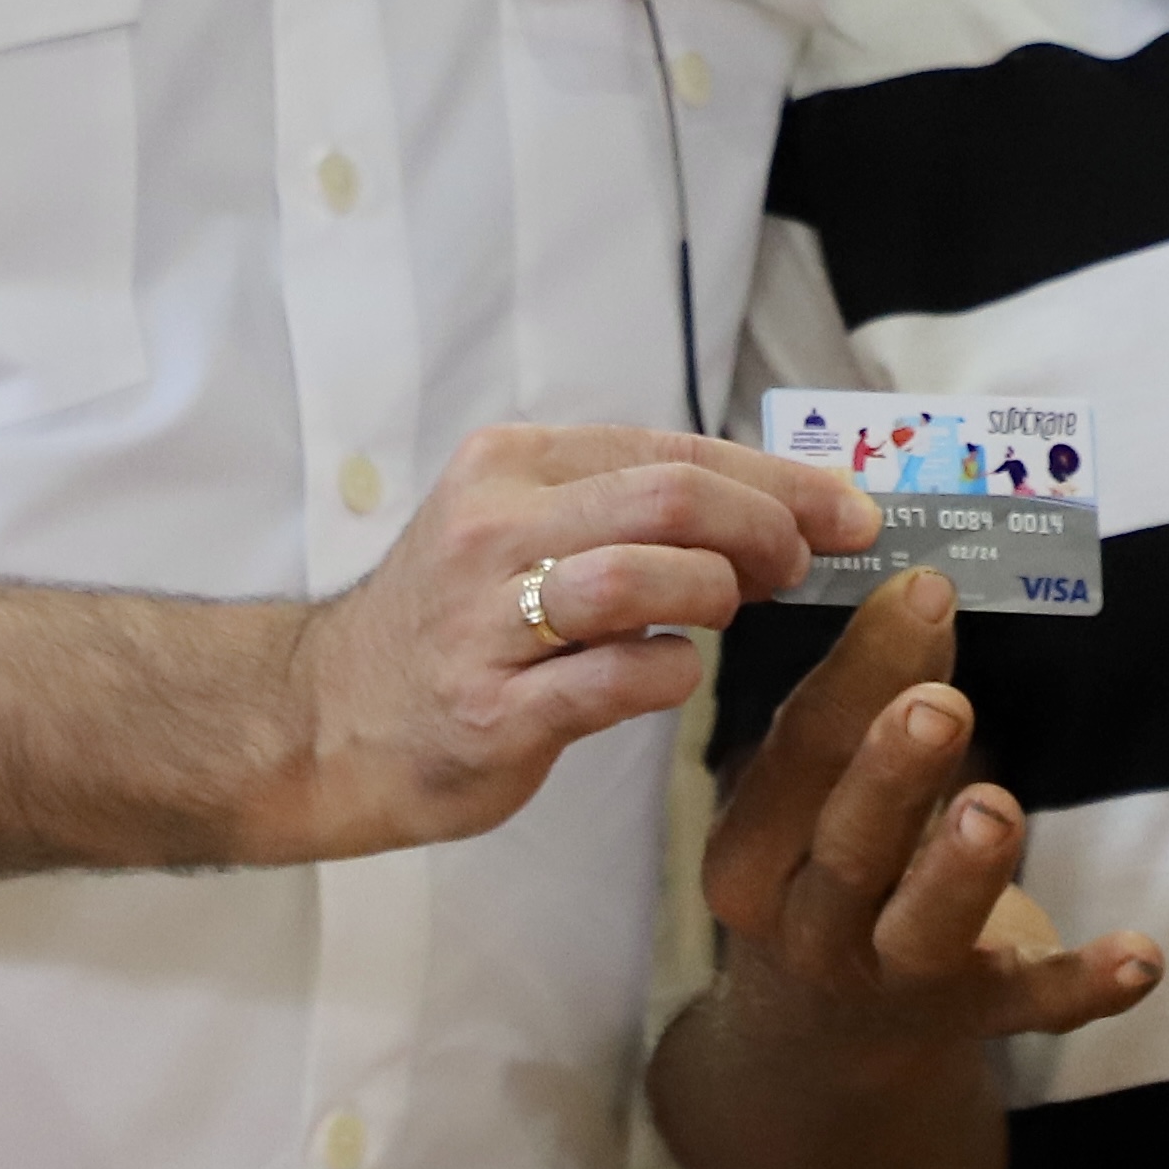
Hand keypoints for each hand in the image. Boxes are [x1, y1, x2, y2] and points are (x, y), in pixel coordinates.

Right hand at [269, 423, 879, 864]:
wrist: (319, 719)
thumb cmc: (452, 625)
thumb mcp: (518, 529)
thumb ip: (624, 511)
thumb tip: (780, 508)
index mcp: (509, 467)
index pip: (671, 448)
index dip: (778, 479)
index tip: (849, 511)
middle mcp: (492, 530)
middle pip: (667, 497)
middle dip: (764, 526)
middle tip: (796, 566)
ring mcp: (485, 623)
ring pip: (637, 577)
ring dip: (714, 592)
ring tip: (727, 612)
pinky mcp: (487, 711)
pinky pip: (609, 681)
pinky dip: (666, 674)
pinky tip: (672, 674)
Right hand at [700, 573, 1160, 1076]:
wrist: (822, 1041)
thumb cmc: (825, 871)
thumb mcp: (818, 798)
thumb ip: (867, 703)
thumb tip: (926, 588)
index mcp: (755, 854)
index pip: (799, 756)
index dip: (860, 672)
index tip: (926, 590)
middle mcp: (809, 926)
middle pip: (849, 847)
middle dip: (893, 775)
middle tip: (939, 708)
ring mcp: (891, 983)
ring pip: (922, 932)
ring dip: (961, 873)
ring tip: (996, 812)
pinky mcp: (973, 1017)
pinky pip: (1031, 1004)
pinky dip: (1085, 984)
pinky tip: (1143, 955)